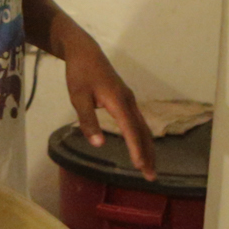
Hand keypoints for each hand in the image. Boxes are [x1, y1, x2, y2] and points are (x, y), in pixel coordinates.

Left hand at [59, 31, 157, 181]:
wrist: (85, 52)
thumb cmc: (80, 74)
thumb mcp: (78, 97)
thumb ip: (88, 121)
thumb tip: (98, 144)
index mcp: (118, 101)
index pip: (130, 129)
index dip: (136, 149)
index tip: (140, 166)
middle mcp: (129, 102)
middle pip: (142, 132)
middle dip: (148, 154)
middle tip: (151, 177)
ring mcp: (130, 101)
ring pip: (143, 128)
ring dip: (147, 148)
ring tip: (149, 167)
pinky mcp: (127, 101)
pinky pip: (139, 123)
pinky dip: (143, 138)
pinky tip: (142, 148)